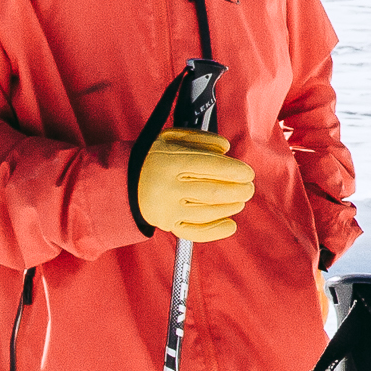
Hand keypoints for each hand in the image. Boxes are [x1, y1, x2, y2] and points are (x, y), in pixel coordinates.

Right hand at [133, 128, 255, 241]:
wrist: (122, 182)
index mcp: (170, 161)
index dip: (234, 171)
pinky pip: (195, 232)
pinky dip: (216, 230)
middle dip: (238, 190)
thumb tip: (225, 148)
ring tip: (240, 200)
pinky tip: (230, 224)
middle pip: (213, 192)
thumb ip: (200, 139)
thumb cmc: (153, 158)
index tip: (248, 173)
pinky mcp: (167, 225)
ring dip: (230, 207)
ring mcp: (167, 209)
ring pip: (207, 212)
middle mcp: (168, 187)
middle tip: (248, 187)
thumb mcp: (171, 138)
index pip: (210, 166)